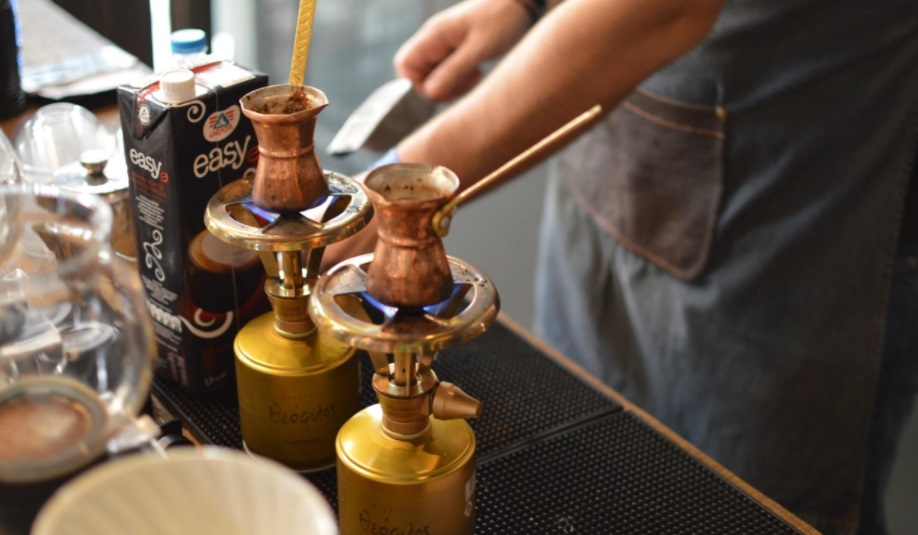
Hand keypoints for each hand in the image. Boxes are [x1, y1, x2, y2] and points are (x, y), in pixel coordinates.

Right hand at [394, 0, 531, 101]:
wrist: (520, 3)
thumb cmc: (501, 19)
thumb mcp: (479, 49)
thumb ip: (453, 71)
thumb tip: (429, 93)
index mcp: (434, 35)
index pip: (405, 64)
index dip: (414, 84)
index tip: (437, 93)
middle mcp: (435, 39)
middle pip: (418, 73)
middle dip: (436, 88)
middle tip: (460, 88)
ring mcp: (445, 45)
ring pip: (434, 75)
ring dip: (450, 85)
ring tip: (472, 78)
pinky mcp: (458, 50)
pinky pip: (448, 72)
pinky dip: (459, 80)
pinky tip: (475, 74)